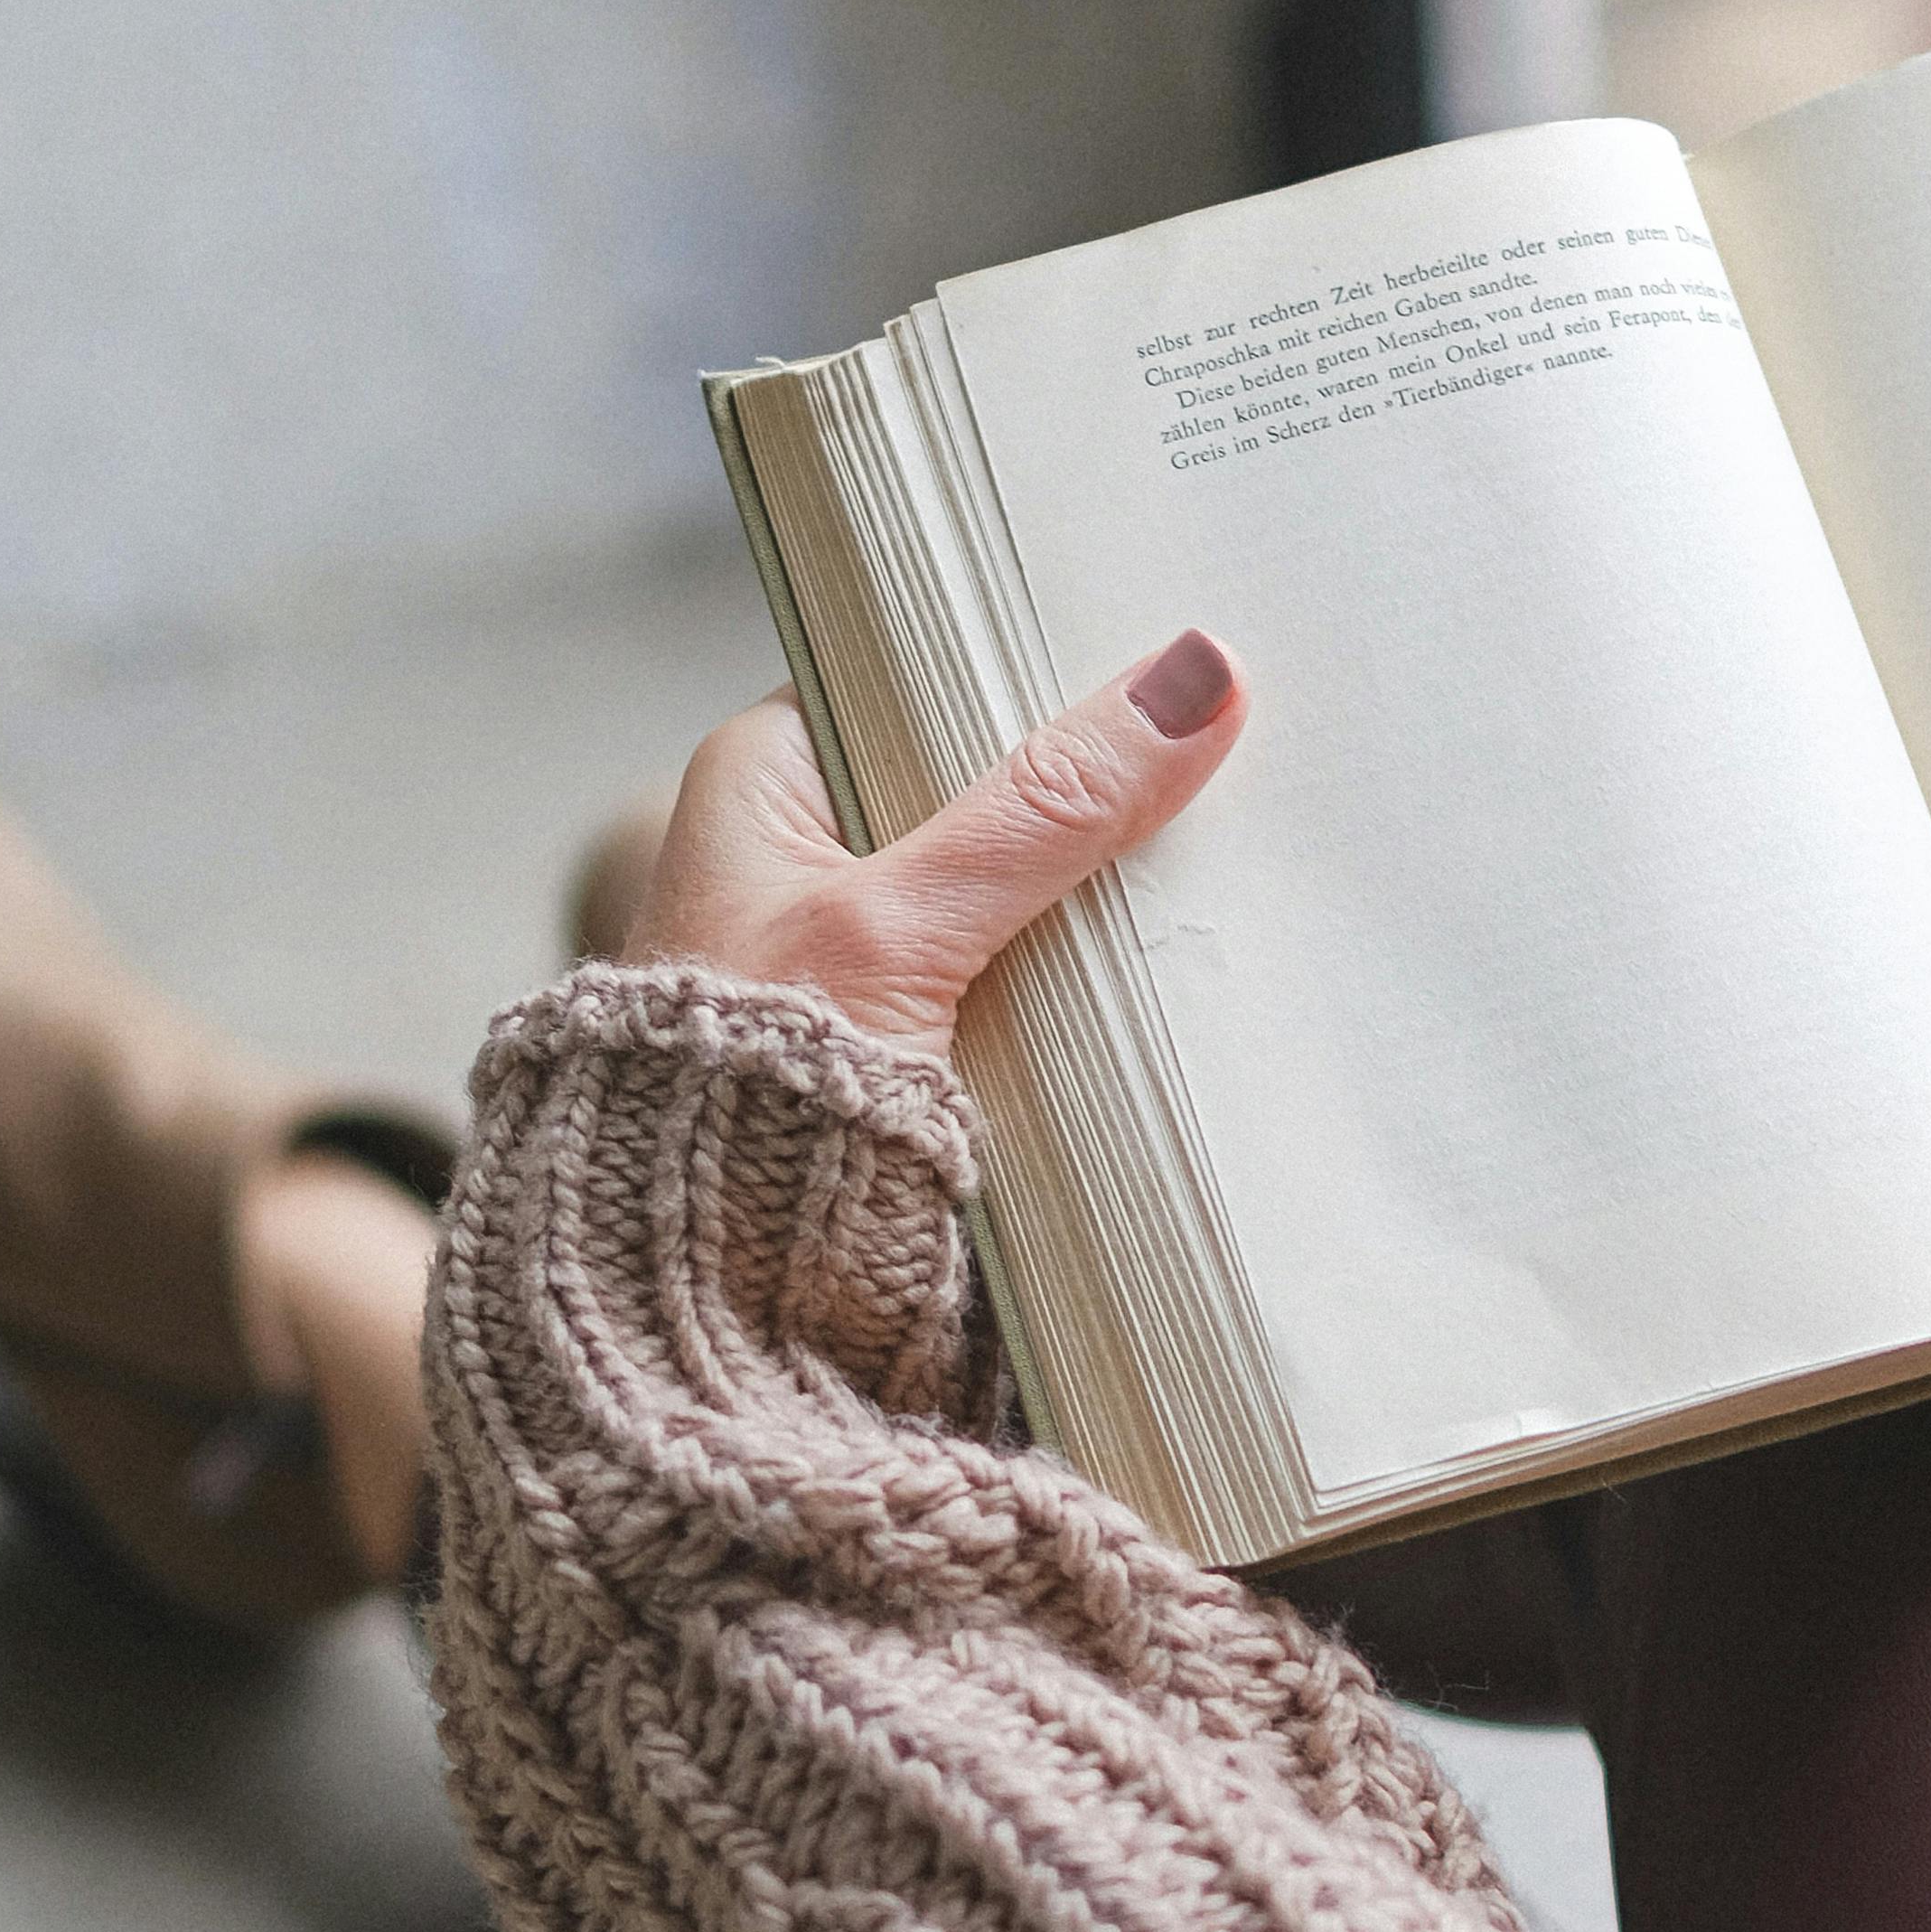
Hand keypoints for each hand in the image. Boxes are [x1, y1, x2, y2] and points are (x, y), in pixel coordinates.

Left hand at [621, 632, 1248, 1060]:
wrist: (705, 1291)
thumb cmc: (742, 1092)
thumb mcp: (901, 923)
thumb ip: (1046, 809)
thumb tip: (1194, 677)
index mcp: (767, 777)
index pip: (919, 670)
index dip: (1029, 658)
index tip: (1153, 640)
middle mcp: (808, 847)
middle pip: (984, 774)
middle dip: (1086, 776)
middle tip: (1220, 733)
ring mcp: (865, 944)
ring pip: (1016, 875)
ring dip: (1098, 878)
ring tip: (1224, 831)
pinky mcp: (916, 1034)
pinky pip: (1025, 963)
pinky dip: (1086, 965)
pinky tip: (1170, 947)